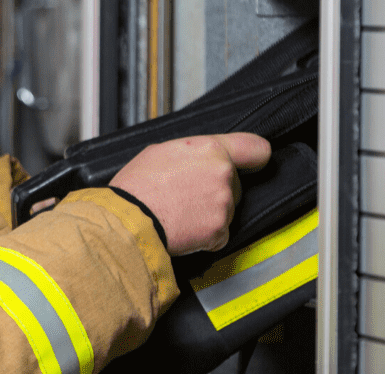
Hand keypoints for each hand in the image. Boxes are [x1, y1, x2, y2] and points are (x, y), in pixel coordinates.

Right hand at [108, 133, 270, 255]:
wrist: (129, 220)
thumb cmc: (137, 186)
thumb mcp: (160, 151)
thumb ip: (191, 153)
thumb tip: (197, 159)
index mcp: (211, 150)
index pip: (255, 149)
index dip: (255, 157)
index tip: (254, 163)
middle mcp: (223, 174)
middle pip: (234, 184)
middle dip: (216, 190)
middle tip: (187, 195)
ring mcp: (224, 204)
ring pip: (226, 209)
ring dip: (209, 213)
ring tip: (179, 212)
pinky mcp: (220, 231)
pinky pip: (218, 233)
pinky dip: (204, 235)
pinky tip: (183, 228)